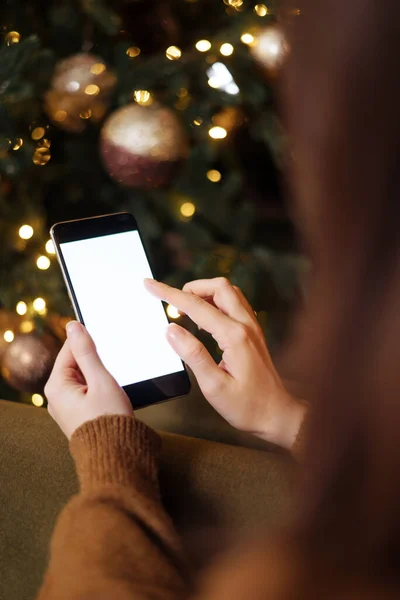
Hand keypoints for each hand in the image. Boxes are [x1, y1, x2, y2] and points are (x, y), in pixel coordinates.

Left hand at [45, 321, 132, 438]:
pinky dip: (99, 389)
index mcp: (56, 386)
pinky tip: (111, 395)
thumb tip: (74, 327)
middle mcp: (56, 398)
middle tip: (112, 370)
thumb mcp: (101, 380)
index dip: (89, 342)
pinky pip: (86, 392)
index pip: (69, 350)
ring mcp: (66, 408)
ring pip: (83, 379)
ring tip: (113, 387)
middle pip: (75, 364)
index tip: (106, 336)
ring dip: (99, 377)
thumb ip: (87, 352)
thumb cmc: (109, 420)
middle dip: (95, 363)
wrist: (116, 456)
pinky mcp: (77, 416)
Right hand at [145, 277, 305, 449]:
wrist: (277, 414)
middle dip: (191, 288)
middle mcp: (246, 325)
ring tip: (186, 309)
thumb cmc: (246, 406)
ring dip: (205, 293)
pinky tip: (205, 320)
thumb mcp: (214, 386)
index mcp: (234, 337)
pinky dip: (216, 302)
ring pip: (229, 292)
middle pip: (218, 287)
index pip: (196, 306)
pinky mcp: (254, 333)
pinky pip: (235, 304)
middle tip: (172, 302)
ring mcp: (253, 327)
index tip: (150, 285)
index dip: (169, 294)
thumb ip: (193, 355)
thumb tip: (171, 330)